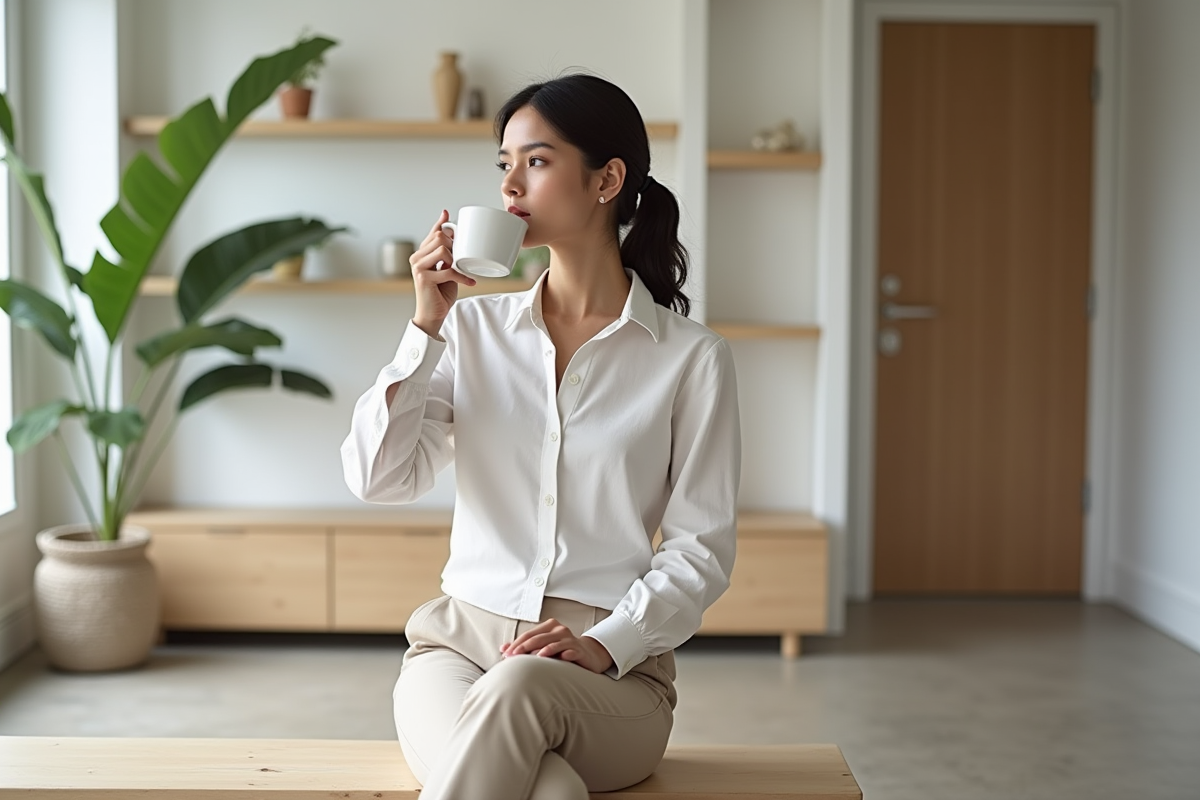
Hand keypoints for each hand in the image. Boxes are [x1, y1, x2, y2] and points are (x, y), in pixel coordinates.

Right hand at [410, 209, 475, 337]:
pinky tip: (470, 282)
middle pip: (439, 238)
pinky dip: (462, 277)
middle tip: (461, 260)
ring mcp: (418, 267)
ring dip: (456, 261)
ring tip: (461, 271)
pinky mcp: (423, 278)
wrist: (433, 314)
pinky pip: (448, 270)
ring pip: (442, 250)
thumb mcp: (446, 270)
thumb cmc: (440, 292)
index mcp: (421, 254)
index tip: (446, 213)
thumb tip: (455, 238)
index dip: (440, 223)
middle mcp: (416, 258)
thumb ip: (448, 256)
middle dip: (455, 246)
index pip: (432, 234)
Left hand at [500, 618, 614, 673]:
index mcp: (549, 626)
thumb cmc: (560, 650)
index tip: (506, 654)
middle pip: (538, 638)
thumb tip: (503, 648)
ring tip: (532, 656)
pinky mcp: (579, 649)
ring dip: (542, 650)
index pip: (529, 634)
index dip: (517, 643)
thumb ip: (524, 647)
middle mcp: (559, 630)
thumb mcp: (542, 647)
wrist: (587, 655)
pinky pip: (570, 650)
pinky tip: (559, 658)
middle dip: (524, 647)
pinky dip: (564, 653)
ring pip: (553, 643)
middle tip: (512, 656)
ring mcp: (570, 639)